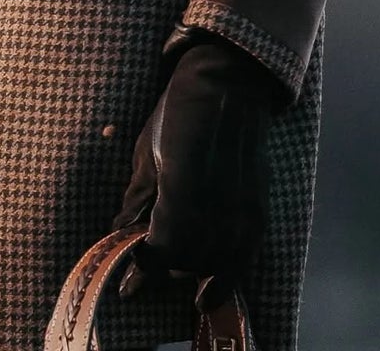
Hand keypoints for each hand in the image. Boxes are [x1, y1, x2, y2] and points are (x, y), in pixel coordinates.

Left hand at [111, 27, 283, 310]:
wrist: (229, 84)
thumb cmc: (178, 111)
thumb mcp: (146, 150)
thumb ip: (137, 197)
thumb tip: (120, 231)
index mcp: (180, 187)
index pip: (160, 248)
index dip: (143, 264)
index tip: (130, 274)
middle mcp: (215, 205)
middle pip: (186, 260)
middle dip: (164, 265)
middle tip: (149, 260)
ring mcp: (241, 210)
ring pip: (213, 264)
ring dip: (190, 270)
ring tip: (175, 265)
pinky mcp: (259, 209)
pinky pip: (243, 258)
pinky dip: (224, 280)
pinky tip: (206, 294)